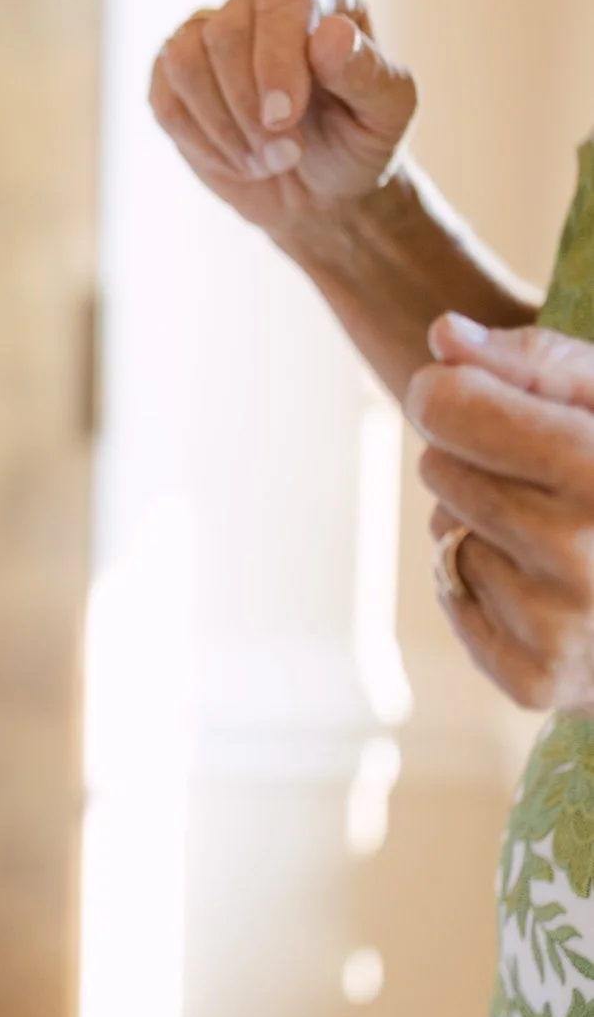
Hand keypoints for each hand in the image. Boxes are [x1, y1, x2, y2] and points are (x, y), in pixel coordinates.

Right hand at [148, 0, 416, 241]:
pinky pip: (166, 98)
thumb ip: (368, 72)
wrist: (322, 187)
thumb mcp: (389, 113)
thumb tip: (332, 33)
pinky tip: (238, 159)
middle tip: (286, 155)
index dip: (276, 59)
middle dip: (248, 104)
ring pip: (185, 61)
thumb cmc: (361, 139)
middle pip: (225, 31)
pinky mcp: (172, 73)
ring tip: (266, 161)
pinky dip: (202, 141)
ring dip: (224, 126)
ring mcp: (208, 31)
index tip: (283, 117)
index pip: (282, 0)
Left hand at [410, 315, 593, 713]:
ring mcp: (563, 628)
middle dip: (478, 461)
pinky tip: (554, 589)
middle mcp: (585, 556)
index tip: (478, 393)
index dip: (450, 392)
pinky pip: (454, 598)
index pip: (445, 408)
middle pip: (437, 468)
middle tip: (550, 479)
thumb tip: (444, 335)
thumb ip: (538, 361)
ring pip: (445, 535)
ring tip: (564, 535)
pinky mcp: (537, 681)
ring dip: (483, 526)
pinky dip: (486, 588)